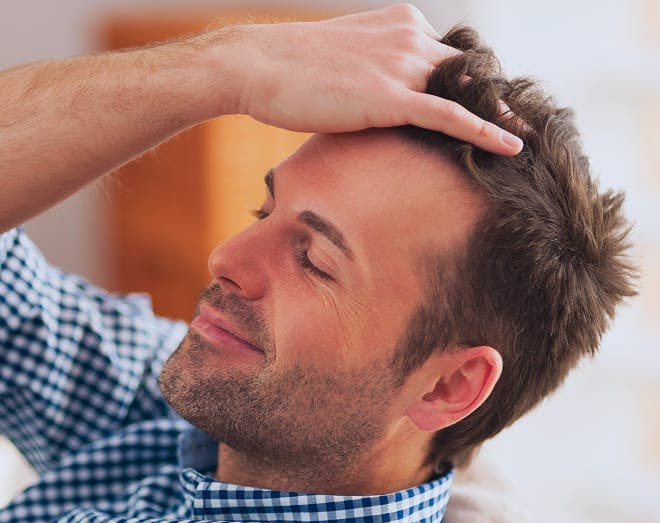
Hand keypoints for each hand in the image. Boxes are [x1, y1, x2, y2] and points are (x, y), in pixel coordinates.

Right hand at [212, 4, 521, 154]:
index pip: (449, 55)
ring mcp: (401, 64)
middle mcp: (409, 36)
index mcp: (400, 23)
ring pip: (466, 91)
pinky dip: (484, 132)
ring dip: (499, 116)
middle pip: (468, 70)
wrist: (255, 65)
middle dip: (495, 96)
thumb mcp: (342, 61)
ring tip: (526, 138)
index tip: (492, 102)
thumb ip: (374, 72)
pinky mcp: (390, 96)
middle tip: (523, 121)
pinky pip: (449, 115)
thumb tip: (376, 99)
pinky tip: (513, 147)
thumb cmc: (290, 70)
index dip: (470, 83)